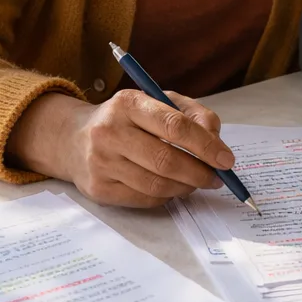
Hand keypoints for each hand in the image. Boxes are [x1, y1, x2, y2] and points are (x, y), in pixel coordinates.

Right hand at [7, 89, 236, 207]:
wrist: (75, 140)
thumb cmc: (127, 120)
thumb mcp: (158, 102)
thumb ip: (193, 115)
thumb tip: (217, 143)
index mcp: (128, 103)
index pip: (174, 126)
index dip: (206, 145)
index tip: (226, 159)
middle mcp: (110, 132)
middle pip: (166, 160)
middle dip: (199, 172)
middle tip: (217, 177)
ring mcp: (101, 162)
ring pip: (157, 184)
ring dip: (186, 187)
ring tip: (197, 182)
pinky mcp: (98, 189)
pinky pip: (144, 199)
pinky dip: (166, 196)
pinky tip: (172, 187)